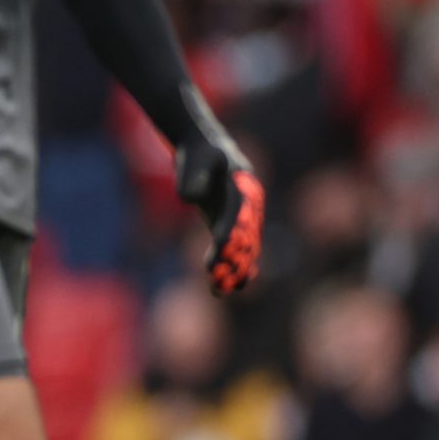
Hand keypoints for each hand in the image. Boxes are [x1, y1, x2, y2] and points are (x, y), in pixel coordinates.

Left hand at [176, 133, 263, 294]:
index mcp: (242, 187)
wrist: (206, 149)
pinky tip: (227, 286)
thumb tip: (190, 197)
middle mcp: (248, 205)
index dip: (228, 235)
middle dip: (233, 259)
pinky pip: (235, 247)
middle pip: (244, 235)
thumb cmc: (200, 152)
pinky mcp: (230, 223)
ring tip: (220, 291)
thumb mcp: (197, 156)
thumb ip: (193, 174)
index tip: (218, 252)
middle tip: (218, 281)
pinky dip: (232, 264)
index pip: (236, 215)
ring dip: (234, 268)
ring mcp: (242, 215)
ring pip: (243, 246)